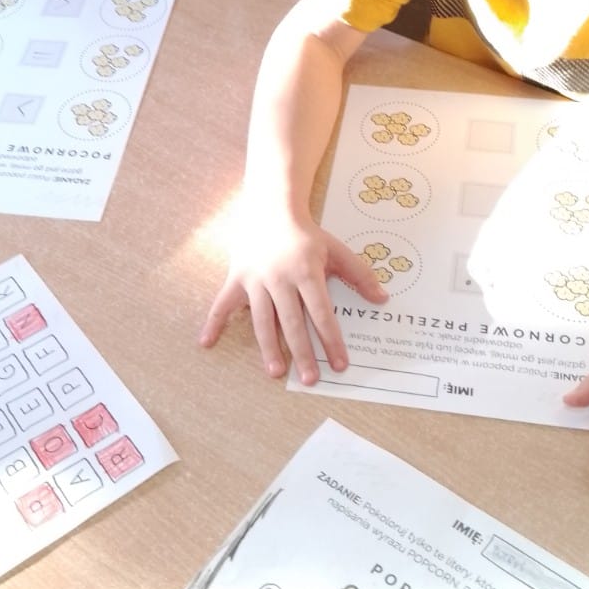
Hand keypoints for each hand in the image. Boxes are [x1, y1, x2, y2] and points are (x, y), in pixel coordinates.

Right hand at [199, 209, 386, 385]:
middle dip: (302, 353)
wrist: (271, 208)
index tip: (339, 364)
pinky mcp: (236, 278)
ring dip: (267, 348)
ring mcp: (255, 280)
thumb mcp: (336, 249)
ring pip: (261, 320)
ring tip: (275, 373)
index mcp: (306, 271)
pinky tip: (206, 343)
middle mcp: (279, 278)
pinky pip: (222, 303)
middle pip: (291, 322)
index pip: (321, 312)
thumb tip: (382, 299)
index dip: (331, 340)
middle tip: (310, 380)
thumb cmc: (306, 235)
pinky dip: (213, 323)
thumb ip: (359, 275)